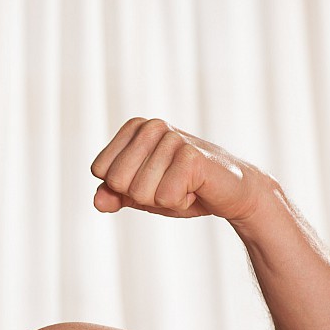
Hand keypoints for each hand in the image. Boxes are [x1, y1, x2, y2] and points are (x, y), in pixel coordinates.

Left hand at [90, 118, 268, 221]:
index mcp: (135, 128)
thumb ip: (114, 195)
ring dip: (164, 199)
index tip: (153, 180)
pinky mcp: (191, 156)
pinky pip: (165, 197)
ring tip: (185, 185)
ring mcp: (172, 138)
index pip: (100, 170)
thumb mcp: (142, 193)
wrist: (232, 192)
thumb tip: (98, 201)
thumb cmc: (184, 188)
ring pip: (139, 191)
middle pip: (117, 181)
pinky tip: (196, 188)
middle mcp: (151, 126)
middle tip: (170, 184)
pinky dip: (181, 202)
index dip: (124, 187)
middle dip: (142, 195)